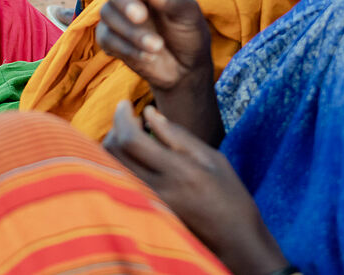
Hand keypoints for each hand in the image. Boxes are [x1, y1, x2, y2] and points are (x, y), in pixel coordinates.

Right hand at [96, 0, 212, 91]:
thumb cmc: (188, 31)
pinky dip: (128, 48)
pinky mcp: (109, 39)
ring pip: (107, 13)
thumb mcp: (189, 14)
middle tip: (139, 16)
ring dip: (132, 32)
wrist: (186, 66)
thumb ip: (172, 0)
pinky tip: (149, 56)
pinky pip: (106, 38)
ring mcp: (116, 15)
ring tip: (158, 46)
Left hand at [104, 103, 288, 274]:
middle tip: (127, 117)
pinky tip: (134, 156)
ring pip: (109, 167)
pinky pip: (117, 181)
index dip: (121, 117)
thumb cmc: (228, 194)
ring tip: (132, 135)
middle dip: (114, 128)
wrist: (233, 239)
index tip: (124, 103)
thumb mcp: (210, 157)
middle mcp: (157, 189)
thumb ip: (176, 134)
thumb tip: (148, 111)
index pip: (131, 139)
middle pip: (112, 153)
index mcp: (177, 171)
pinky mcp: (144, 212)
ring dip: (113, 145)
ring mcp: (147, 203)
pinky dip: (118, 163)